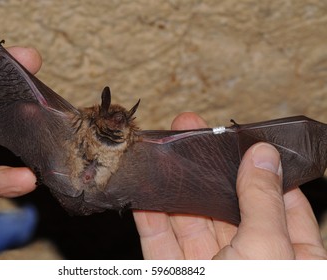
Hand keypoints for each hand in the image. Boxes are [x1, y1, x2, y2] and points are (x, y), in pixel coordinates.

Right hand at [133, 112, 326, 258]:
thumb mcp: (267, 248)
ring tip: (165, 147)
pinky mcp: (172, 272)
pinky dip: (149, 216)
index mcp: (288, 258)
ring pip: (189, 219)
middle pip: (227, 205)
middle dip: (208, 167)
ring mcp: (208, 265)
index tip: (246, 140)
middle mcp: (248, 260)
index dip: (265, 171)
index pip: (284, 206)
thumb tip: (262, 154)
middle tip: (194, 130)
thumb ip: (262, 201)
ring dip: (176, 184)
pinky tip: (146, 189)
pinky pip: (159, 241)